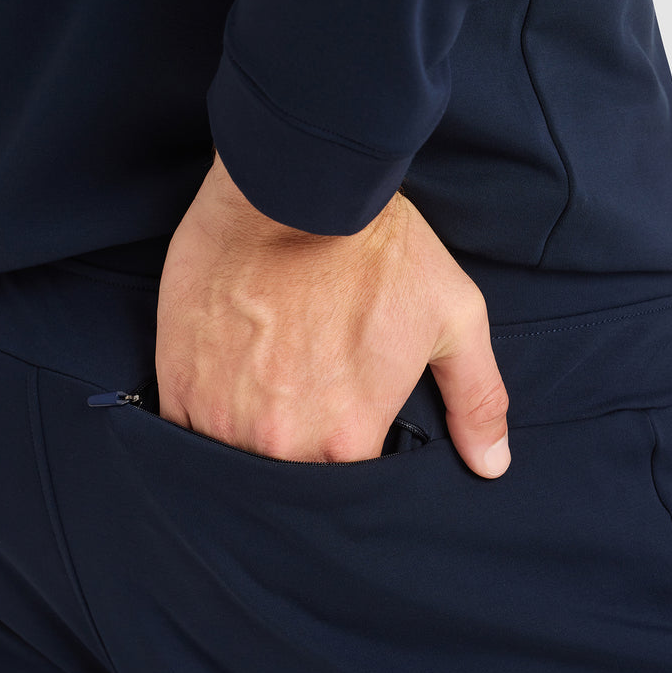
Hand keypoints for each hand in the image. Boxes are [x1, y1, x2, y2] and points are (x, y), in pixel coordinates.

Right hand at [155, 154, 509, 475]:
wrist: (292, 186)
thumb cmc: (376, 248)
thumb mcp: (453, 316)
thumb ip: (477, 398)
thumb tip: (492, 464)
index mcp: (347, 438)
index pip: (348, 485)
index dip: (349, 451)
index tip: (348, 420)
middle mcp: (280, 443)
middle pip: (289, 478)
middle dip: (300, 451)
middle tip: (306, 398)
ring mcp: (221, 417)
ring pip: (236, 461)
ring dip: (250, 438)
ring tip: (267, 388)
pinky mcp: (179, 387)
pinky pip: (188, 433)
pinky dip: (208, 418)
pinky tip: (227, 382)